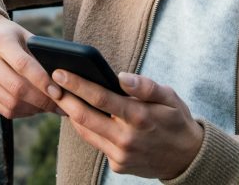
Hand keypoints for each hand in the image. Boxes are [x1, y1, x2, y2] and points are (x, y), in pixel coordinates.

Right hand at [0, 13, 63, 118]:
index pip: (23, 65)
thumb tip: (63, 78)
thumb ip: (40, 53)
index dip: (42, 81)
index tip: (58, 92)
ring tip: (50, 106)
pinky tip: (35, 107)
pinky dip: (23, 112)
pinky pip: (5, 109)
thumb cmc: (12, 35)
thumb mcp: (26, 35)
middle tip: (61, 104)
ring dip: (34, 108)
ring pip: (11, 103)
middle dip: (42, 100)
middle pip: (17, 88)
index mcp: (1, 42)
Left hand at [49, 70, 202, 178]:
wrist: (187, 158)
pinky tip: (80, 113)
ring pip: (86, 132)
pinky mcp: (118, 165)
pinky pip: (96, 143)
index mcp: (139, 117)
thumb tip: (122, 76)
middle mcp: (127, 138)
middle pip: (86, 117)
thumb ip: (145, 86)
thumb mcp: (169, 97)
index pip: (101, 98)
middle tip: (51, 82)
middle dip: (65, 98)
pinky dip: (86, 127)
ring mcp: (121, 155)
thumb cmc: (176, 120)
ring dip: (71, 113)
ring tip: (60, 94)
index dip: (78, 84)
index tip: (60, 72)